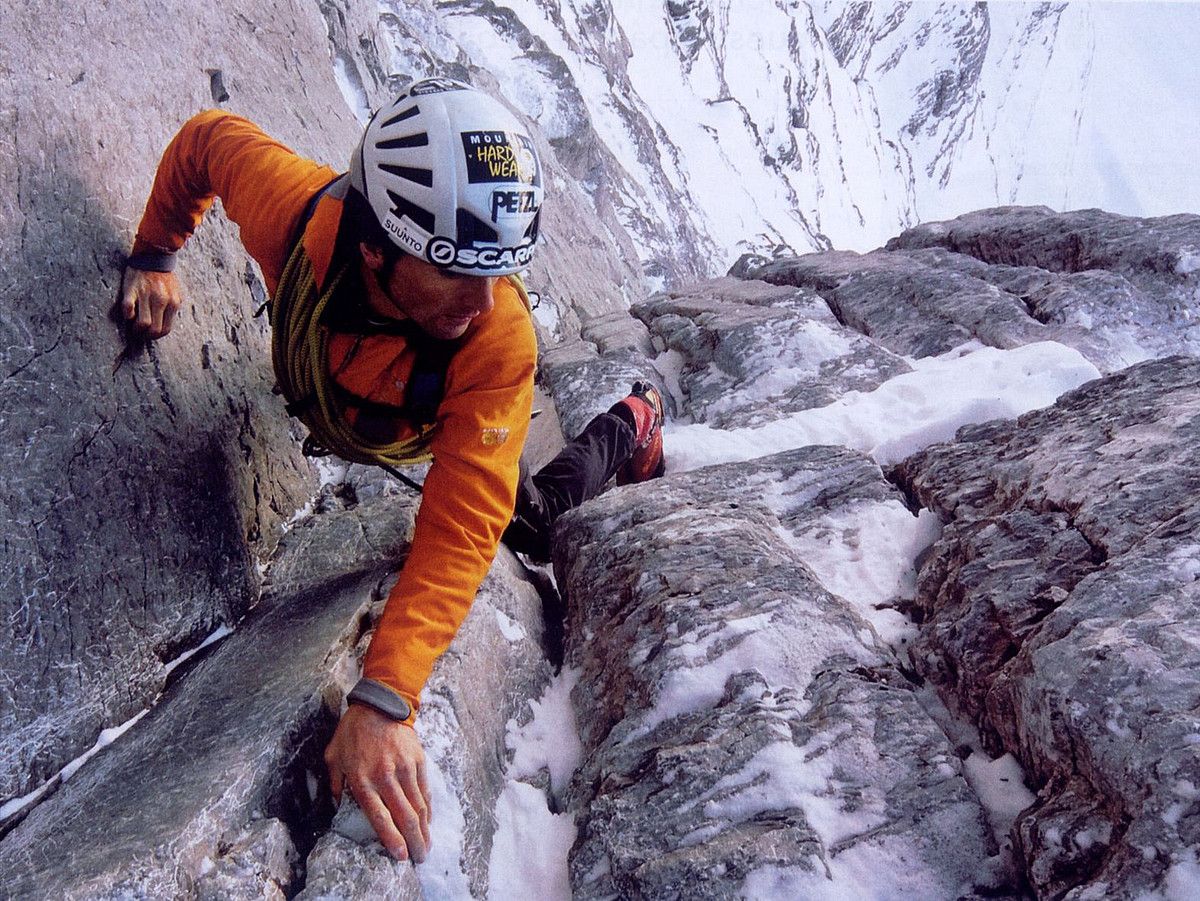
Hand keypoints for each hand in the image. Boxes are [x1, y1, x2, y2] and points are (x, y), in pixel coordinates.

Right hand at [121, 267, 182, 338]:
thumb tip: (165, 324)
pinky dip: (127, 314)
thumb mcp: (175, 293)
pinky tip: (128, 314)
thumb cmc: (164, 277)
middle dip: (146, 335)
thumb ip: (172, 308)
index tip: (150, 335)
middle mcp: (161, 300)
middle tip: (140, 333)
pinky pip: (128, 308)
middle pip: (155, 329)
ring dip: (136, 328)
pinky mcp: (132, 289)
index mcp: (173, 303)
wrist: (153, 256)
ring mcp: (146, 295)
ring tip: (133, 325)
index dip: (156, 336)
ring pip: (143, 323)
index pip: (166, 329)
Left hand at [324, 703, 432, 863]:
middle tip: (419, 857)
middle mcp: (386, 777)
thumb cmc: (352, 732)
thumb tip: (335, 805)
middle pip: (404, 816)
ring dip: (424, 829)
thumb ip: (334, 783)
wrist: (379, 704)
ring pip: (418, 806)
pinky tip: (428, 821)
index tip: (400, 856)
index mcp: (363, 780)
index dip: (391, 838)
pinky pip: (424, 790)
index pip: (380, 817)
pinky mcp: (417, 760)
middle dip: (414, 841)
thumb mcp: (333, 757)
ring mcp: (404, 769)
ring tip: (426, 845)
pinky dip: (427, 808)